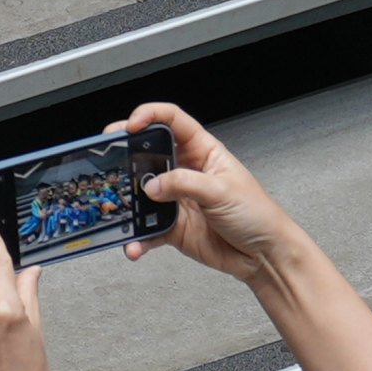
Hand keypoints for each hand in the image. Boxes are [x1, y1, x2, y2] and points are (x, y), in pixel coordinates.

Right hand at [113, 103, 305, 287]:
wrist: (264, 254)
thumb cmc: (257, 214)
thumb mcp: (223, 191)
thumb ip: (184, 184)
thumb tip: (151, 185)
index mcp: (203, 152)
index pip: (172, 121)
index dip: (149, 115)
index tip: (131, 125)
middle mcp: (186, 172)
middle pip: (148, 153)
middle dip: (126, 154)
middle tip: (108, 157)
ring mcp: (177, 199)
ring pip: (142, 194)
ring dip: (129, 203)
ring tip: (121, 209)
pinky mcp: (172, 226)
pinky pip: (147, 229)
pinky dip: (138, 238)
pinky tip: (136, 244)